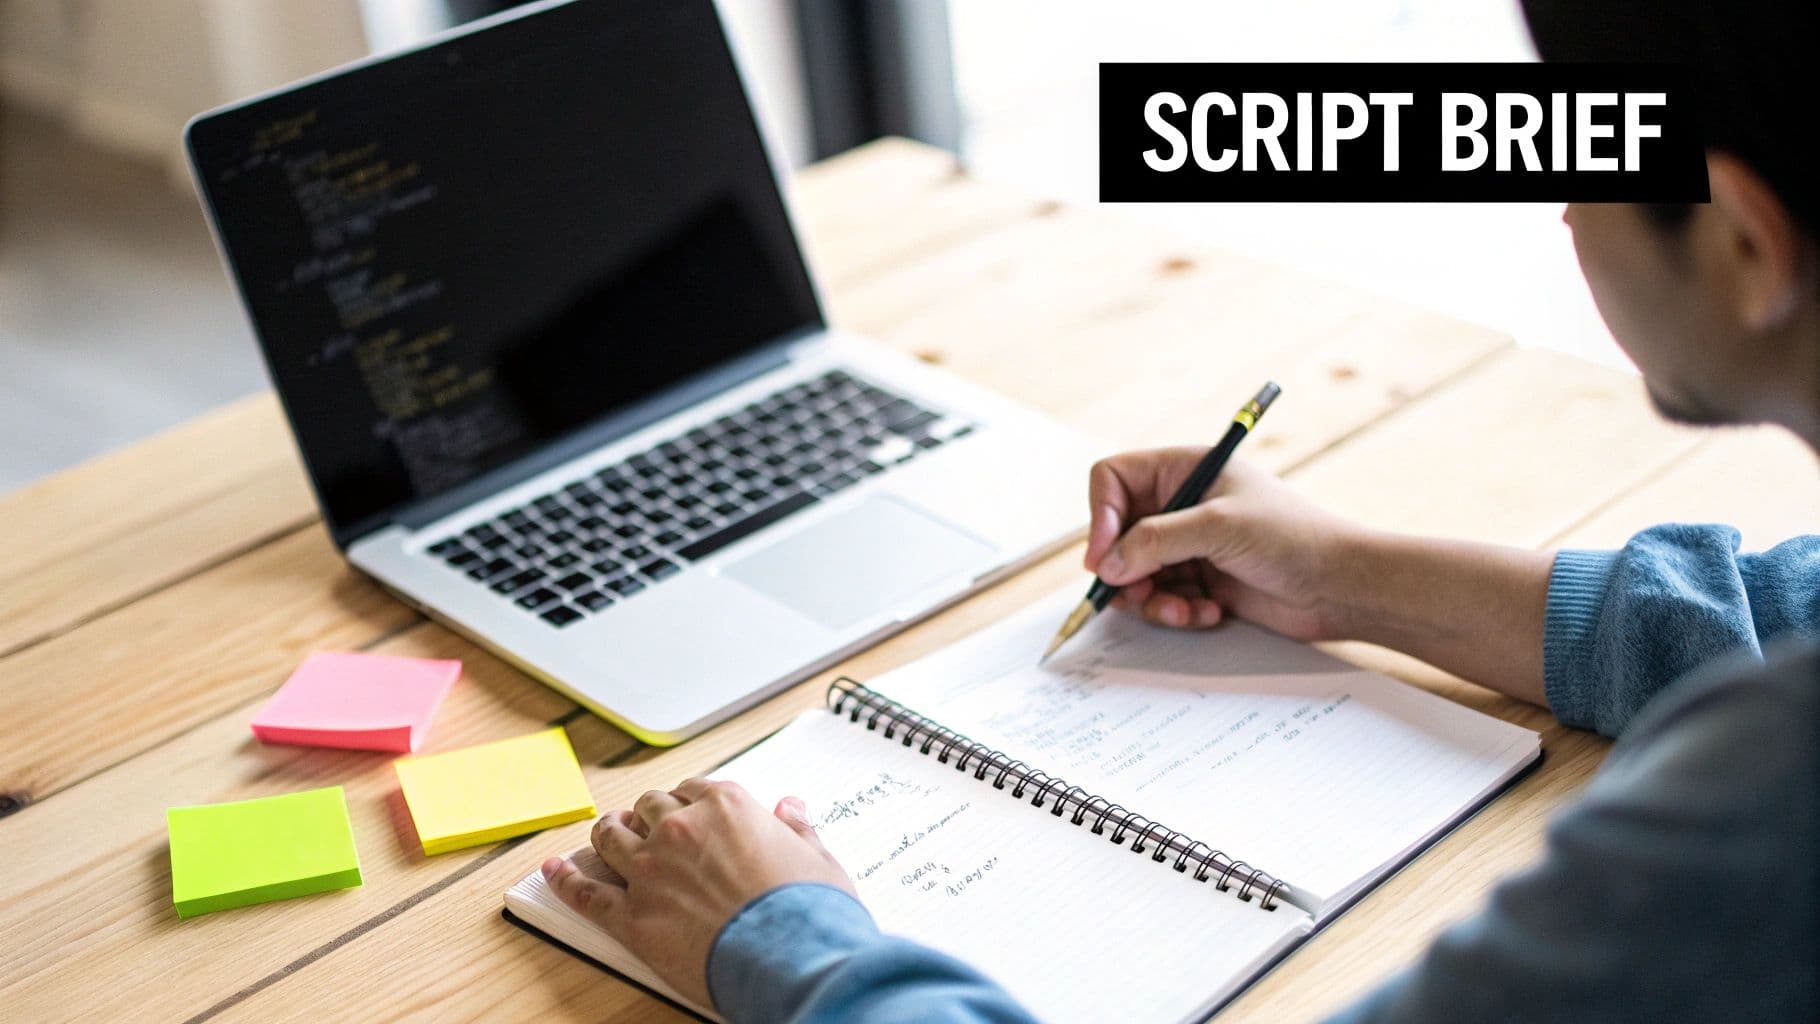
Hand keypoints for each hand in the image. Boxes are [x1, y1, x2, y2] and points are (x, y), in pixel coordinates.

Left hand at [541, 778, 854, 1008]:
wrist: (791, 958)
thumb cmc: (808, 911)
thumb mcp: (818, 858)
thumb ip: (797, 829)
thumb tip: (792, 808)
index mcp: (726, 806)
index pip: (692, 788)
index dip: (686, 800)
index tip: (686, 810)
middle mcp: (680, 829)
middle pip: (647, 807)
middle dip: (646, 815)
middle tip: (645, 825)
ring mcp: (650, 872)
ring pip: (610, 838)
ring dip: (606, 834)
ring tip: (605, 836)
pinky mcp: (632, 917)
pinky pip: (585, 893)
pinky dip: (564, 880)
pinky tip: (552, 872)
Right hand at [1083, 451, 1365, 640]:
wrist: (1342, 586)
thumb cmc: (1294, 537)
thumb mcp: (1219, 527)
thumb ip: (1156, 540)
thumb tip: (1107, 563)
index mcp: (1184, 469)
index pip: (1113, 479)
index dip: (1100, 516)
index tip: (1104, 557)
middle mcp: (1181, 503)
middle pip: (1116, 532)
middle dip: (1124, 569)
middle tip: (1136, 593)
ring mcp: (1189, 544)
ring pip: (1134, 572)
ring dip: (1151, 598)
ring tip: (1181, 610)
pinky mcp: (1200, 580)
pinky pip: (1160, 597)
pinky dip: (1175, 611)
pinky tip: (1209, 613)